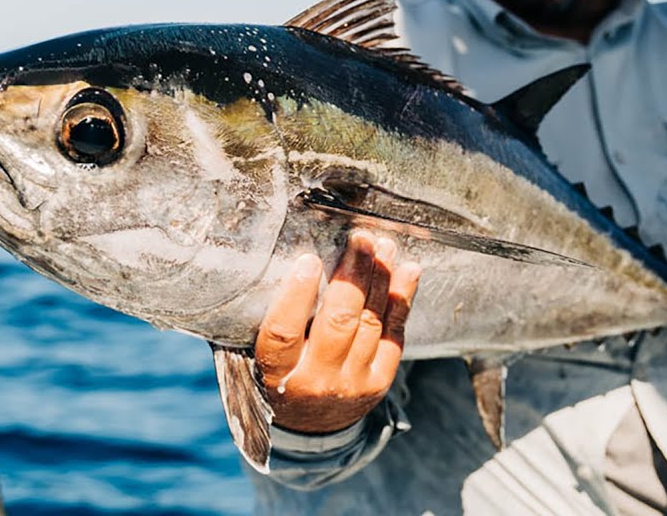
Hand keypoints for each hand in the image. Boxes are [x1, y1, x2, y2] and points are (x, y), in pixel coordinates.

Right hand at [255, 229, 420, 432]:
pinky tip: (407, 271)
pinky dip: (402, 299)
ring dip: (380, 278)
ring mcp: (352, 382)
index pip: (283, 332)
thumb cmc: (279, 374)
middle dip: (353, 275)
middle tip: (360, 239)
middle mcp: (316, 379)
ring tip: (383, 247)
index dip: (295, 295)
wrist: (309, 426)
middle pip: (339, 321)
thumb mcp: (259, 354)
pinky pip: (395, 334)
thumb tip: (283, 260)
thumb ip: (268, 317)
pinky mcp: (379, 381)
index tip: (308, 260)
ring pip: (371, 322)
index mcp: (277, 371)